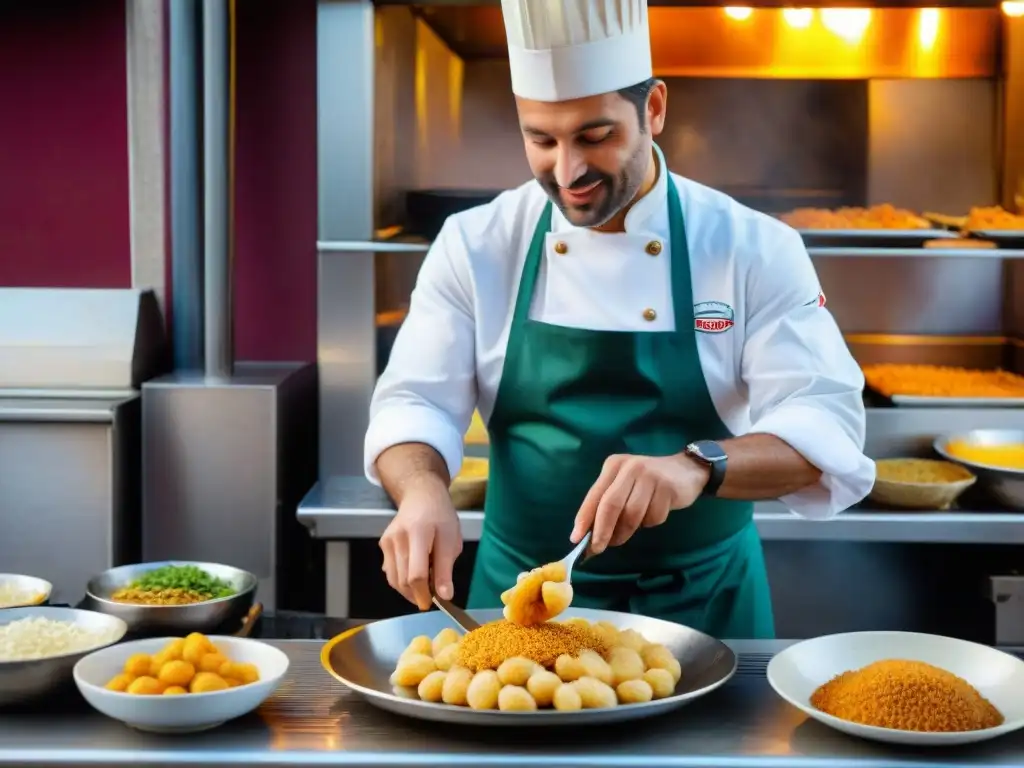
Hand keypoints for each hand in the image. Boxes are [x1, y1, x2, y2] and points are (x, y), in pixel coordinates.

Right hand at [379, 478, 462, 609]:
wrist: (420, 496)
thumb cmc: (440, 516)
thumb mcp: (451, 539)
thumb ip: (446, 568)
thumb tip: (444, 596)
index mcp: (418, 533)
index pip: (416, 574)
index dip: (423, 593)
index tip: (433, 603)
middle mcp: (397, 538)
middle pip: (403, 579)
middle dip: (417, 594)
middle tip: (432, 595)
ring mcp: (387, 542)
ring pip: (393, 579)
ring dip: (408, 591)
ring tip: (424, 586)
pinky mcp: (383, 545)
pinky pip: (390, 571)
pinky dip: (401, 581)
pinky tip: (414, 574)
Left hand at [571, 453, 709, 553]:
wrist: (686, 470)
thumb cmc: (647, 482)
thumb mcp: (624, 485)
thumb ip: (606, 504)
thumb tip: (588, 534)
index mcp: (614, 466)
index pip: (595, 495)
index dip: (585, 518)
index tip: (576, 539)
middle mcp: (630, 467)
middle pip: (611, 504)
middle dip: (602, 530)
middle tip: (597, 549)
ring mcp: (650, 476)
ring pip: (632, 514)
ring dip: (626, 531)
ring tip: (625, 534)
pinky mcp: (667, 487)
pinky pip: (653, 517)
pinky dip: (650, 522)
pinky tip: (654, 512)